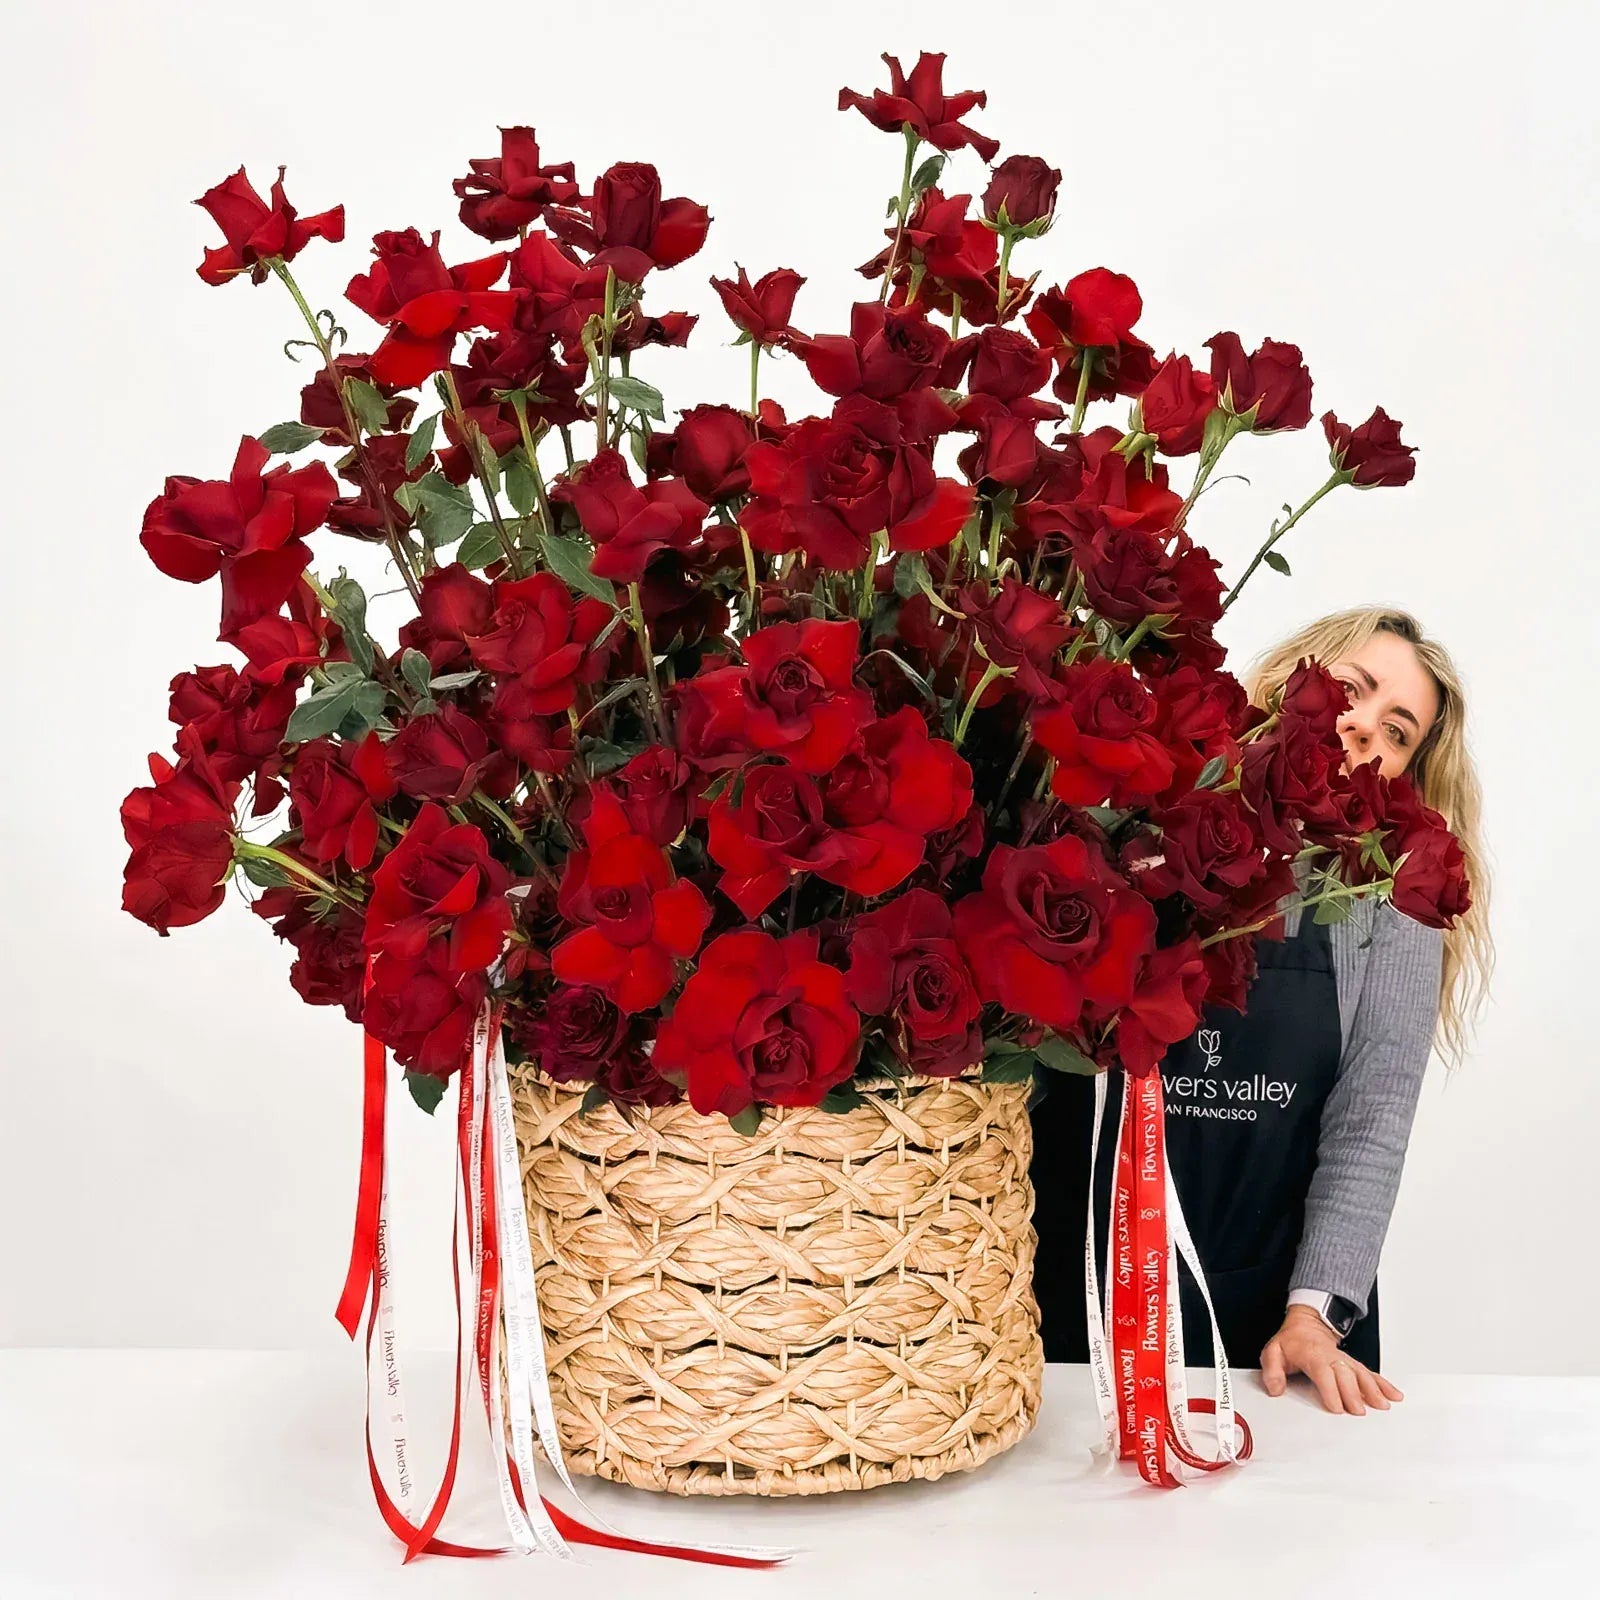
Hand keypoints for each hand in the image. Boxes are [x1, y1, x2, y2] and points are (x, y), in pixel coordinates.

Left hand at [1259, 1305, 1403, 1414]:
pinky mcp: (1354, 1364)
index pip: (1323, 1372)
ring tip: (1382, 1405)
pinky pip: (1370, 1373)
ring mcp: (1345, 1360)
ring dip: (1373, 1389)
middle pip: (1346, 1374)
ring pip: (1361, 1374)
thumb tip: (1275, 1389)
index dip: (1330, 1390)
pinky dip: (1384, 1384)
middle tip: (1359, 1412)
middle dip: (1353, 1393)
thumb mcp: (1273, 1352)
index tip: (1336, 1407)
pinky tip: (1394, 1395)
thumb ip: (1271, 1371)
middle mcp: (1332, 1357)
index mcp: (1312, 1355)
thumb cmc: (1291, 1342)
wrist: (1307, 1326)